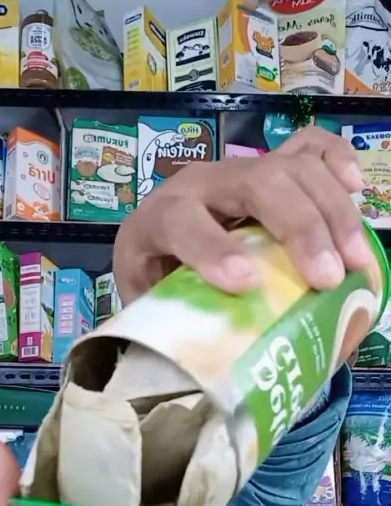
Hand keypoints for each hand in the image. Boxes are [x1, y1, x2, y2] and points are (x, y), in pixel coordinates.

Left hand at [114, 126, 374, 303]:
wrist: (153, 245)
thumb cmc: (152, 282)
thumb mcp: (149, 305)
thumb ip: (171, 323)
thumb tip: (212, 359)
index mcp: (157, 220)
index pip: (181, 222)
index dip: (213, 249)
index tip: (246, 283)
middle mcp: (200, 184)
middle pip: (255, 183)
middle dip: (299, 228)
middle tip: (329, 278)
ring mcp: (237, 169)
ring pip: (291, 167)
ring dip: (332, 211)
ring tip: (356, 260)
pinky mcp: (266, 166)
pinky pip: (307, 146)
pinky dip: (335, 160)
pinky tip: (355, 187)